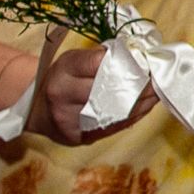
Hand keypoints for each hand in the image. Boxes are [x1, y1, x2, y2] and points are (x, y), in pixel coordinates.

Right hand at [25, 35, 158, 145]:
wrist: (35, 108)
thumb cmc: (62, 78)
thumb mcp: (74, 59)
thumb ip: (101, 57)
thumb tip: (138, 56)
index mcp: (64, 69)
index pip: (99, 63)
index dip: (127, 63)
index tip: (146, 61)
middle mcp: (63, 94)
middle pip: (109, 89)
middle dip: (139, 85)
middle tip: (158, 79)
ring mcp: (68, 118)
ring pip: (113, 112)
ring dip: (141, 103)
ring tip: (157, 93)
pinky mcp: (76, 137)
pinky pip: (111, 128)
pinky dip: (132, 117)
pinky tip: (145, 108)